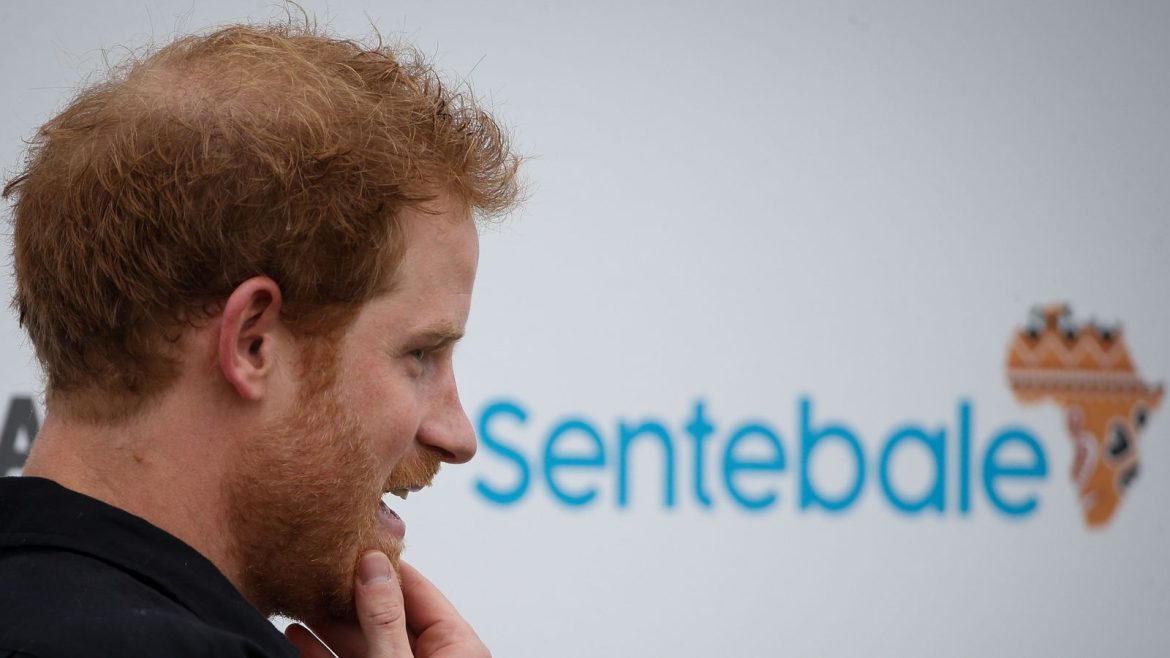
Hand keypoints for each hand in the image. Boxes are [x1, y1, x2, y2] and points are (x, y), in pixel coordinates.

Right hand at [285, 552, 489, 657]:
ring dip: (329, 625)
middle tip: (320, 569)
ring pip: (362, 644)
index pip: (421, 594)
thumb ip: (385, 620)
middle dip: (350, 596)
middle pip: (386, 617)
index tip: (357, 546)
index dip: (387, 569)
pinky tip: (296, 637)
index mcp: (458, 651)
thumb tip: (375, 567)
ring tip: (302, 598)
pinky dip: (320, 653)